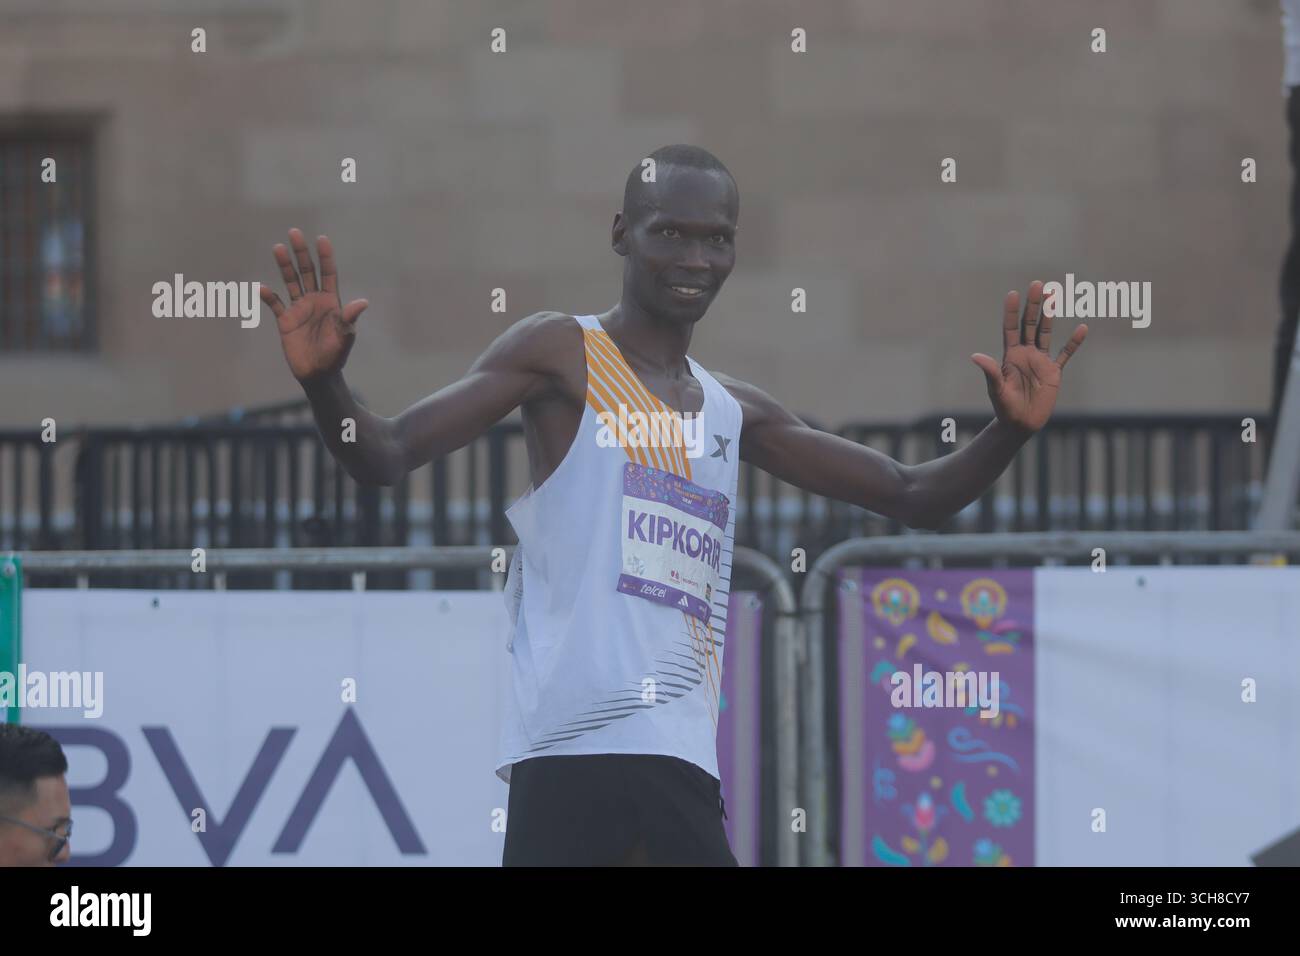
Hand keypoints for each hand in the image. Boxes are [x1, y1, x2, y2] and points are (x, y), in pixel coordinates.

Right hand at [260, 229, 368, 383]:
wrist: (319, 374)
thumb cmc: (336, 355)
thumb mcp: (345, 335)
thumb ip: (349, 318)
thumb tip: (363, 302)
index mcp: (331, 301)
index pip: (328, 273)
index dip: (325, 256)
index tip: (322, 238)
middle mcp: (314, 301)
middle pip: (307, 271)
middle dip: (302, 253)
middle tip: (294, 232)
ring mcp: (299, 309)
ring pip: (290, 281)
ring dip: (284, 265)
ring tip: (278, 248)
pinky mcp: (285, 321)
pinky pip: (275, 304)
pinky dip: (268, 296)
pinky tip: (261, 288)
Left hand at [971, 280, 1087, 434]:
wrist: (1020, 424)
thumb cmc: (1004, 408)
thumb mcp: (996, 389)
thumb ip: (991, 372)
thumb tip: (976, 356)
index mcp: (1010, 355)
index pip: (1010, 328)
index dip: (1011, 311)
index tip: (1013, 293)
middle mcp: (1025, 353)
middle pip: (1030, 324)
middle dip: (1033, 305)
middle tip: (1037, 284)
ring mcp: (1040, 361)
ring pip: (1046, 333)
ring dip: (1050, 315)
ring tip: (1054, 295)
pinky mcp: (1053, 372)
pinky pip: (1066, 354)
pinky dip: (1074, 342)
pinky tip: (1082, 327)